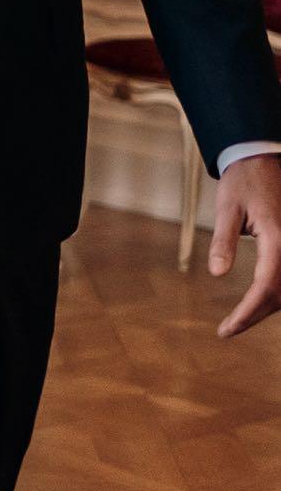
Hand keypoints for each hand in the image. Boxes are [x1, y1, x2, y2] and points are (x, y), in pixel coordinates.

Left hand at [209, 153, 280, 336]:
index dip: (247, 314)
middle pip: (280, 296)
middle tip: (227, 330)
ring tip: (239, 319)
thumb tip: (216, 273)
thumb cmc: (243, 181)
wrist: (262, 159)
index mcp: (278, 240)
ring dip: (267, 307)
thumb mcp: (226, 208)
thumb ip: (222, 241)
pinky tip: (259, 300)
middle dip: (255, 315)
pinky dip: (276, 293)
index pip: (265, 288)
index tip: (227, 330)